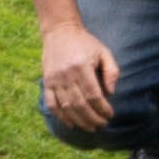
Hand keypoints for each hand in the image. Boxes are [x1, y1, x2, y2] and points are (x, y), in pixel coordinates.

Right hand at [37, 20, 119, 134]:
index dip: (102, 108)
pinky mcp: (47, 81)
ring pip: (66, 107)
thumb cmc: (85, 43)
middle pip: (80, 104)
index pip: (93, 95)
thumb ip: (111, 71)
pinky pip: (51, 104)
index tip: (110, 115)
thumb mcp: (104, 52)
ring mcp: (54, 79)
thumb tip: (111, 93)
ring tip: (90, 127)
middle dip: (92, 118)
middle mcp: (66, 74)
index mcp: (81, 66)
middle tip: (102, 125)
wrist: (59, 31)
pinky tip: (71, 124)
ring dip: (79, 121)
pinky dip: (60, 116)